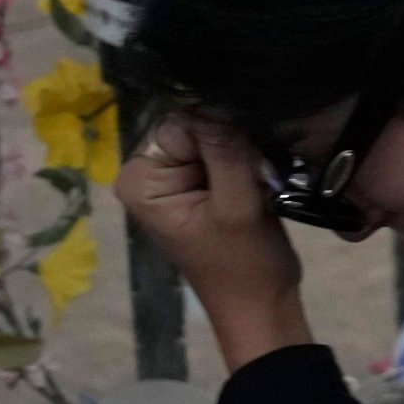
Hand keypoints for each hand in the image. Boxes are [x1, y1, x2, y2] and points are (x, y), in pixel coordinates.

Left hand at [114, 109, 309, 364]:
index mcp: (140, 179)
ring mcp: (172, 179)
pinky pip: (223, 152)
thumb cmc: (244, 265)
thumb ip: (227, 151)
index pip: (182, 122)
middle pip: (197, 126)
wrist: (261, 307)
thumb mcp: (237, 206)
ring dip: (245, 152)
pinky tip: (262, 181)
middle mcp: (147, 173)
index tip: (248, 162)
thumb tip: (222, 97)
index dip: (221, 133)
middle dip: (234, 143)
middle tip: (259, 176)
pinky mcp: (197, 184)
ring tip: (263, 181)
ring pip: (215, 136)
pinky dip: (247, 162)